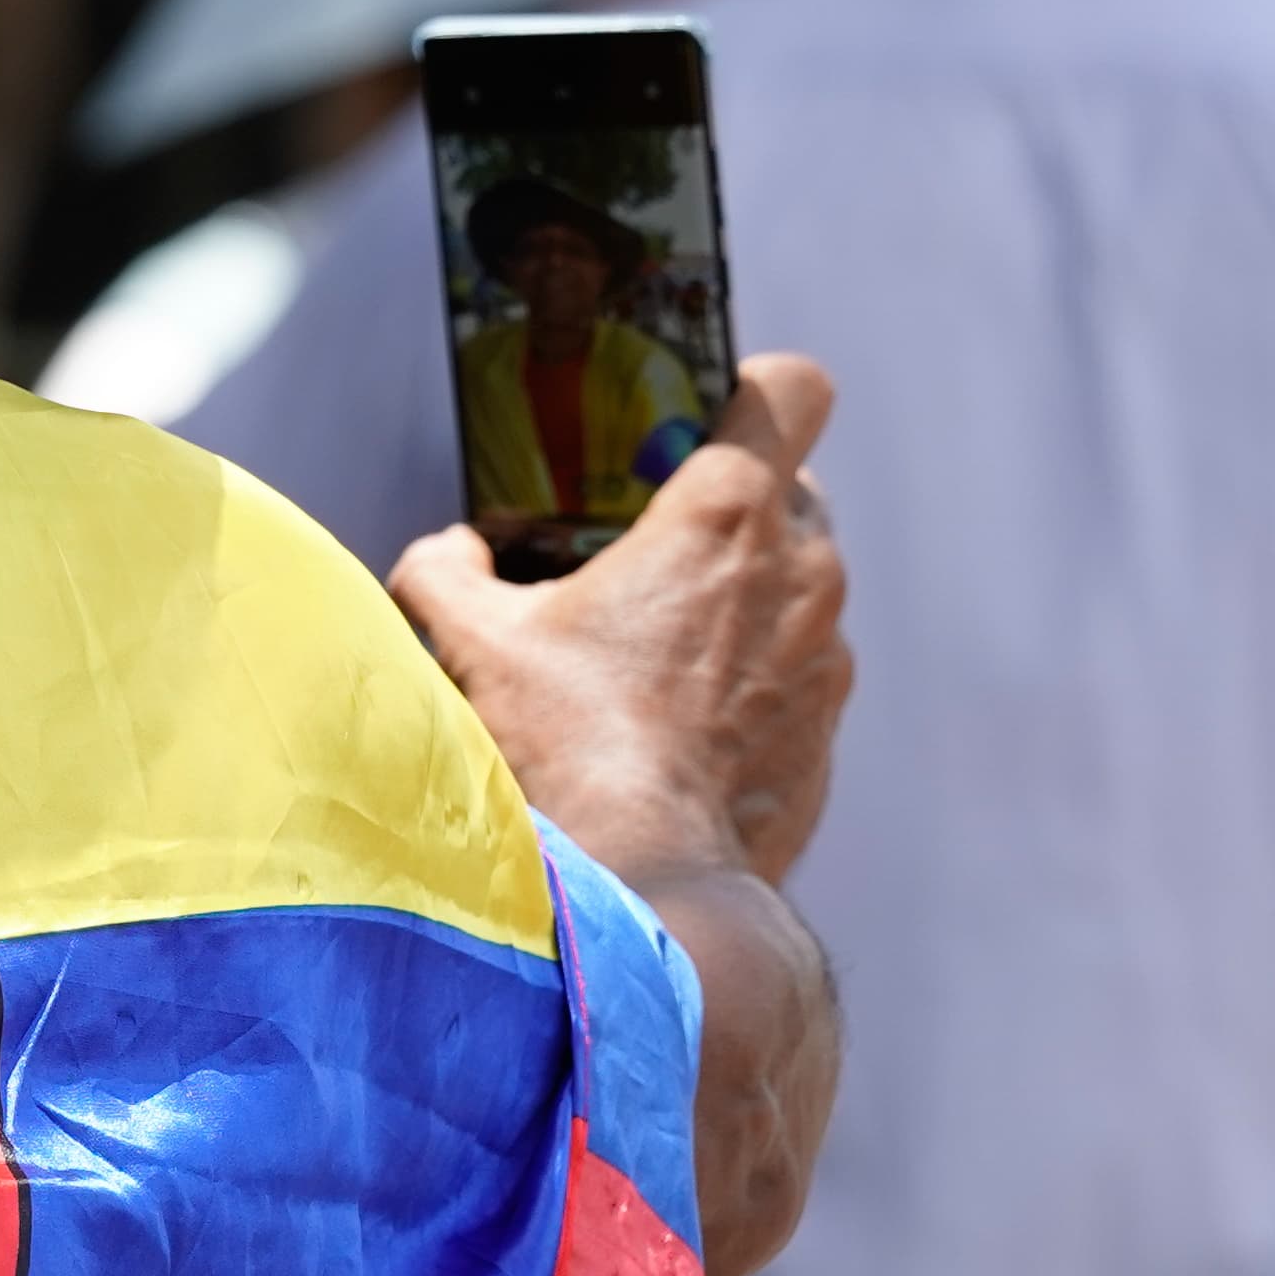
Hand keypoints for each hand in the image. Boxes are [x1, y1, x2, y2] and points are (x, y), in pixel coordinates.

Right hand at [390, 355, 849, 884]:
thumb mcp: (470, 641)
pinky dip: (751, 682)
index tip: (693, 429)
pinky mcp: (827, 732)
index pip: (792, 389)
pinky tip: (676, 727)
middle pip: (792, 489)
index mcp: (723, 516)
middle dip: (730, 509)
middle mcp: (799, 572)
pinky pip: (797, 674)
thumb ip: (446, 570)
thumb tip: (450, 552)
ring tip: (656, 651)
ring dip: (742, 599)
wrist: (642, 886)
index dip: (749, 393)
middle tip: (649, 552)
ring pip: (799, 585)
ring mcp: (826, 655)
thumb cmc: (563, 747)